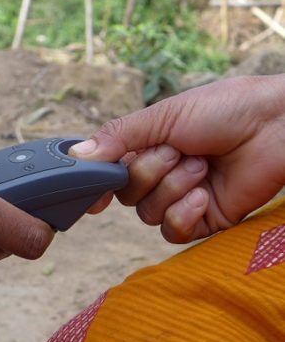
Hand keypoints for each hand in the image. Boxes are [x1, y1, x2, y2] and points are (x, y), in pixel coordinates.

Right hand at [70, 75, 284, 242]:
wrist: (277, 126)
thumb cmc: (223, 109)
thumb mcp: (163, 116)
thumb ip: (118, 137)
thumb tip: (76, 155)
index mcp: (145, 148)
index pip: (109, 173)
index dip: (98, 183)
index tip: (93, 193)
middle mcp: (159, 174)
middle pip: (126, 195)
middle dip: (150, 172)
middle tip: (179, 151)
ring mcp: (180, 197)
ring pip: (148, 214)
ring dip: (173, 188)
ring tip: (201, 166)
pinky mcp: (203, 219)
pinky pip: (174, 232)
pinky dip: (184, 213)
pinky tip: (203, 194)